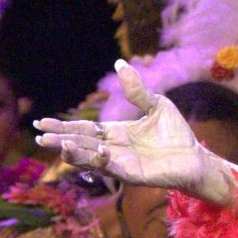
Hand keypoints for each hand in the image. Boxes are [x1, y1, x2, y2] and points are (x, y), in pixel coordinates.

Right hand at [34, 62, 235, 203]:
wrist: (197, 158)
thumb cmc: (177, 134)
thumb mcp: (156, 105)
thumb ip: (137, 90)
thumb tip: (119, 62)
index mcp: (116, 133)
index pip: (84, 129)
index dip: (63, 125)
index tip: (41, 122)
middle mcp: (114, 150)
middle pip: (81, 144)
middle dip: (60, 140)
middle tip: (40, 136)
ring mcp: (122, 163)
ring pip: (91, 159)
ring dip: (74, 153)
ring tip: (58, 143)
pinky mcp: (134, 175)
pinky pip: (113, 168)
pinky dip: (102, 160)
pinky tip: (96, 150)